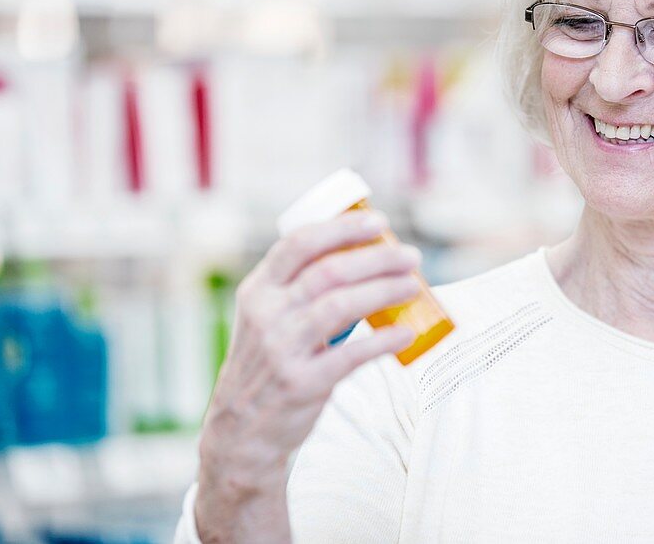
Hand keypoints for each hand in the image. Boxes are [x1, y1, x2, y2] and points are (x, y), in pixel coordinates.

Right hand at [194, 210, 419, 540]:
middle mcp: (266, 315)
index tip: (378, 221)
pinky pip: (351, 355)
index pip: (298, 244)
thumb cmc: (267, 364)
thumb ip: (297, 290)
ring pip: (341, 306)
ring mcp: (282, 349)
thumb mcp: (265, 319)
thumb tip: (363, 258)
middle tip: (410, 256)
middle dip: (376, 258)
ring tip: (413, 286)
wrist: (241, 432)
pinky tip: (406, 334)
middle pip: (329, 271)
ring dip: (384, 292)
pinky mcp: (302, 382)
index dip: (341, 228)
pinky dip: (383, 342)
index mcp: (258, 291)